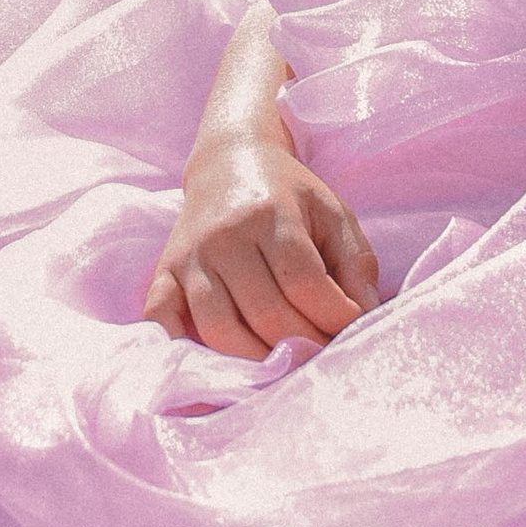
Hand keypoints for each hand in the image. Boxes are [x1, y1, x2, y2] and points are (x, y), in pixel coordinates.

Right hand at [143, 147, 378, 357]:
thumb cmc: (290, 194)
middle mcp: (225, 235)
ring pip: (219, 328)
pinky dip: (180, 348)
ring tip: (283, 363)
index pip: (304, 283)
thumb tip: (365, 317)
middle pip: (265, 312)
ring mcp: (190, 256)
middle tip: (323, 356)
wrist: (229, 161)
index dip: (334, 318)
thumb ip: (357, 264)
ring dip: (257, 360)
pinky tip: (212, 365)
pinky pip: (161, 318)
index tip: (351, 331)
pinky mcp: (165, 271)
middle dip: (303, 345)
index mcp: (271, 214)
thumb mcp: (334, 214)